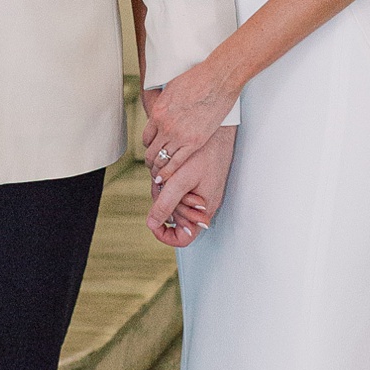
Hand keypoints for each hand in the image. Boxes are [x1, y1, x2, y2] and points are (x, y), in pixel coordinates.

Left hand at [143, 57, 236, 183]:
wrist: (217, 79)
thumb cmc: (198, 80)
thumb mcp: (171, 89)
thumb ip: (165, 103)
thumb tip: (162, 107)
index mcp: (158, 113)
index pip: (146, 137)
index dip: (150, 146)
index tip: (154, 151)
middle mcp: (165, 126)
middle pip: (151, 151)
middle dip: (151, 161)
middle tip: (154, 168)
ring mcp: (179, 135)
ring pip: (162, 159)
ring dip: (159, 169)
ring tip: (160, 176)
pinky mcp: (194, 142)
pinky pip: (176, 163)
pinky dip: (169, 172)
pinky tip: (166, 178)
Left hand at [146, 125, 235, 248]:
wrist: (218, 130)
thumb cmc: (204, 153)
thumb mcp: (180, 180)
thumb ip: (166, 203)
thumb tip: (152, 223)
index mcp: (203, 211)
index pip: (183, 238)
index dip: (166, 235)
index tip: (154, 224)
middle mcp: (204, 206)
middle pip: (175, 218)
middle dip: (163, 204)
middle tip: (162, 185)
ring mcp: (202, 195)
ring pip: (175, 202)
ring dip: (166, 191)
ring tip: (167, 174)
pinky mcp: (200, 183)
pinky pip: (180, 190)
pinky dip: (171, 183)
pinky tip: (171, 170)